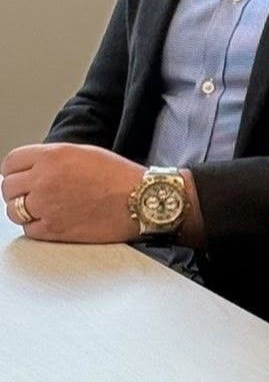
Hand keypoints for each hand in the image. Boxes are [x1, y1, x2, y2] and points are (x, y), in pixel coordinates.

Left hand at [1, 143, 143, 242]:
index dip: (15, 170)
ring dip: (25, 210)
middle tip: (34, 194)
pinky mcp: (53, 229)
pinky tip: (54, 219)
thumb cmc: (120, 177)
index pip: (11, 162)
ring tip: (45, 208)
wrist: (142, 200)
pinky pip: (29, 229)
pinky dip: (37, 226)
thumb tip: (31, 170)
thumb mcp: (84, 153)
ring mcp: (46, 205)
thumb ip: (52, 159)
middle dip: (19, 191)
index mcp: (52, 156)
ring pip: (14, 210)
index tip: (20, 176)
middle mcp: (45, 179)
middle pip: (8, 187)